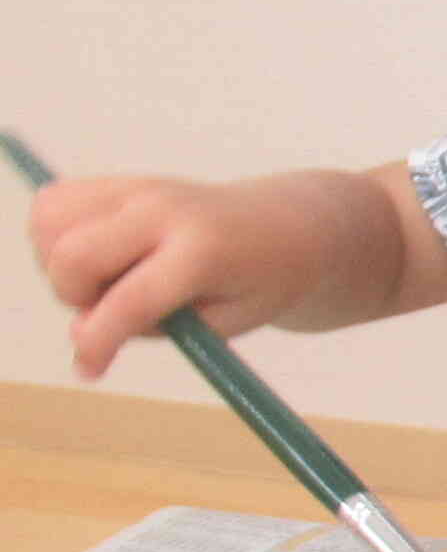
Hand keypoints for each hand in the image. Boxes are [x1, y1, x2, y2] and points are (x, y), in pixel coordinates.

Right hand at [29, 176, 313, 378]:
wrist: (293, 224)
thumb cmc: (264, 281)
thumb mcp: (229, 322)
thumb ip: (156, 328)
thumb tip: (80, 329)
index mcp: (204, 251)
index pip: (130, 301)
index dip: (99, 343)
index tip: (89, 371)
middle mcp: (164, 210)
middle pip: (70, 256)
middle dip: (75, 297)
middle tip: (116, 308)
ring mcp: (139, 187)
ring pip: (49, 222)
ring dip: (62, 264)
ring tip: (112, 280)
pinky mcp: (122, 180)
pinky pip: (53, 204)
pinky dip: (57, 235)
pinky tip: (100, 255)